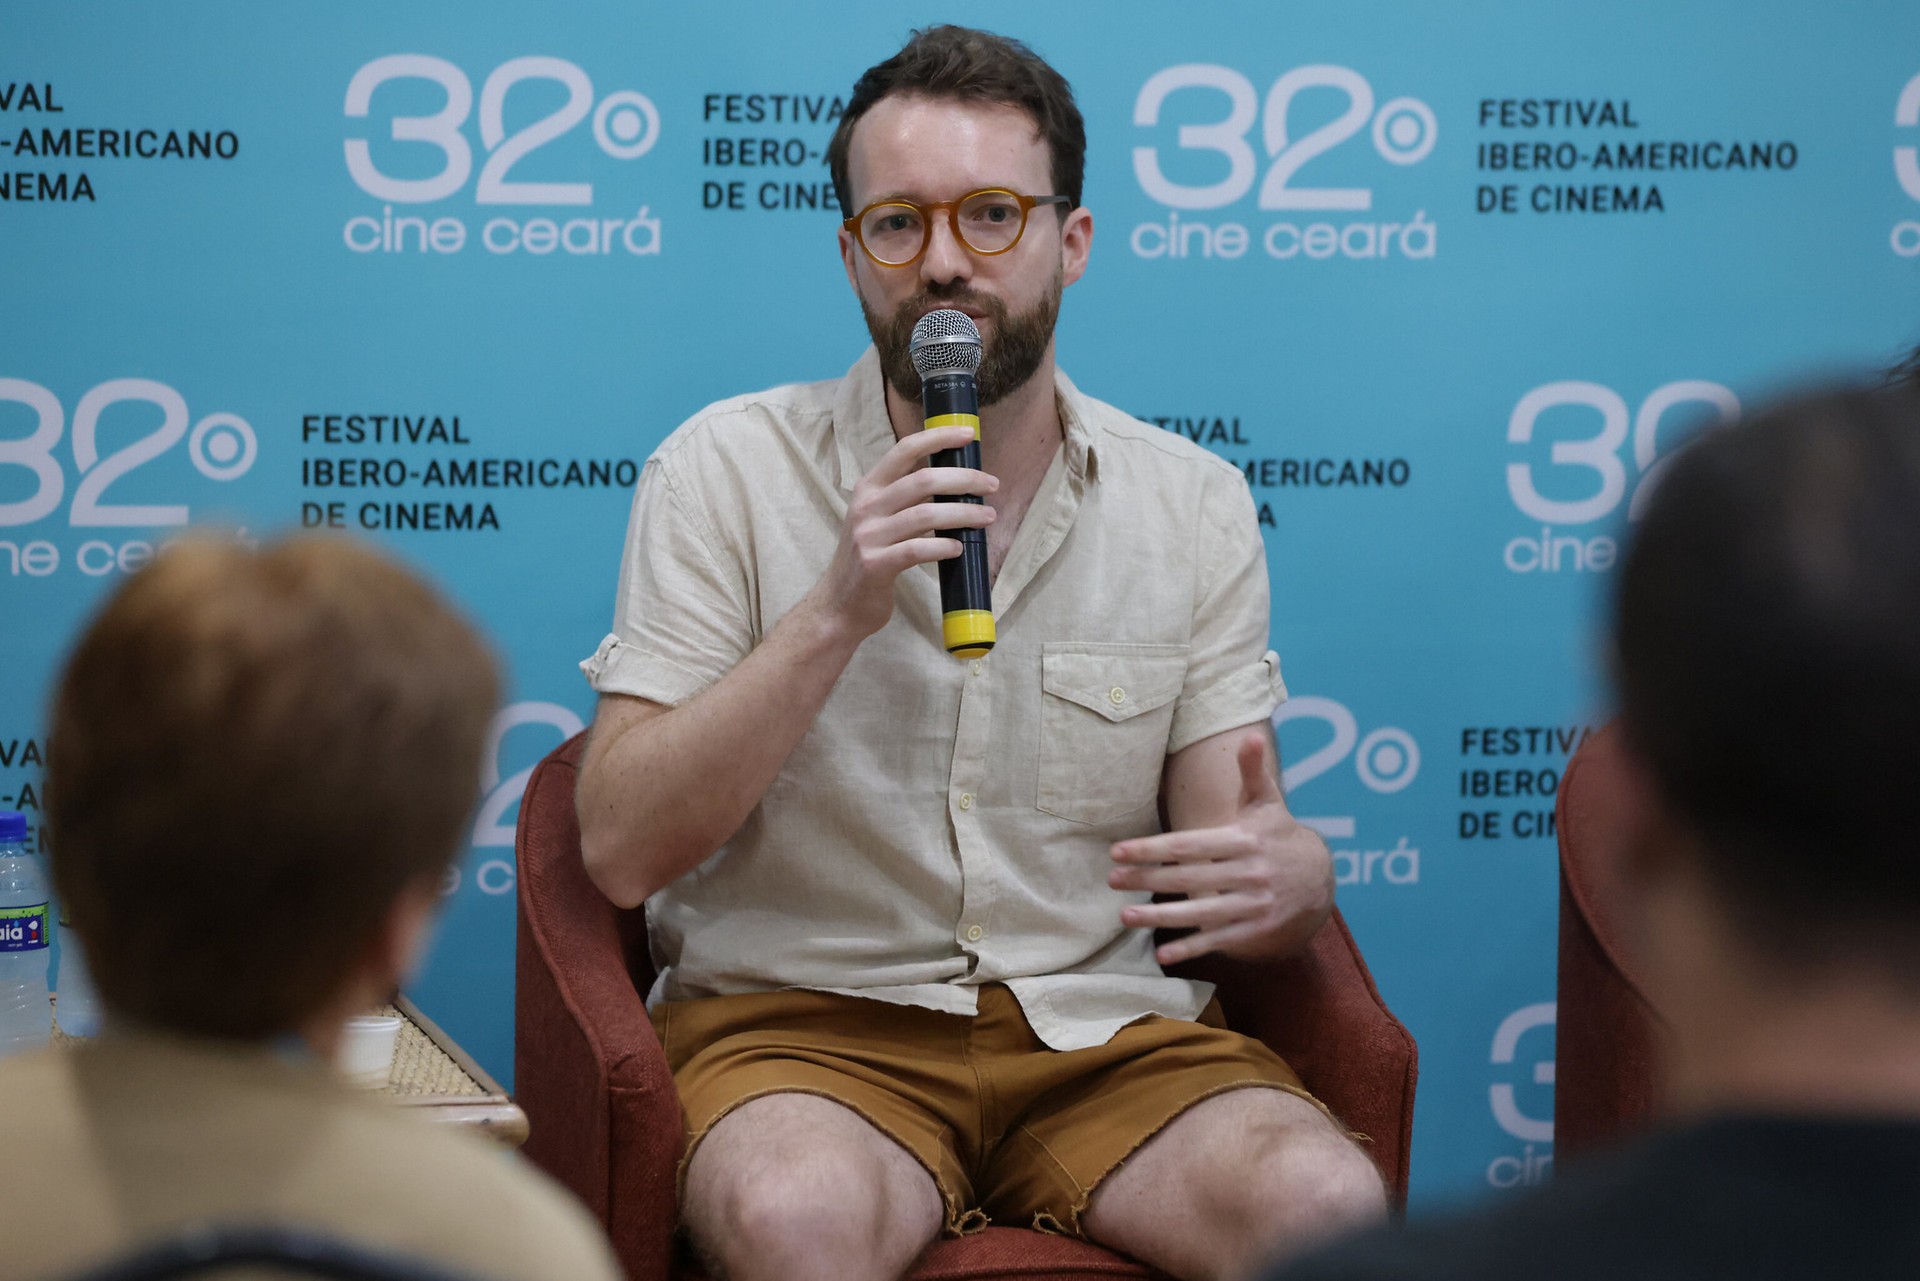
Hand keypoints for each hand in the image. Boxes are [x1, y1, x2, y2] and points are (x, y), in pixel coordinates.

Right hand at [805, 425, 996, 641]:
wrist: (839, 604)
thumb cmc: (870, 558)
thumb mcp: (879, 518)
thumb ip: (906, 498)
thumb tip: (955, 479)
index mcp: (868, 488)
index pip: (904, 450)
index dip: (938, 437)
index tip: (969, 435)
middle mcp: (866, 506)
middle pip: (923, 480)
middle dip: (964, 479)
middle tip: (991, 484)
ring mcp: (868, 536)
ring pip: (925, 515)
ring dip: (964, 513)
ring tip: (987, 516)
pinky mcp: (875, 565)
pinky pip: (916, 550)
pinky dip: (943, 547)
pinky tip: (959, 547)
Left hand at [1108, 732, 1333, 964]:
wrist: (1321, 878)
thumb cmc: (1279, 835)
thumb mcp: (1268, 803)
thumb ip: (1253, 772)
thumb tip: (1251, 736)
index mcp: (1245, 839)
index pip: (1190, 844)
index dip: (1153, 848)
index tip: (1119, 851)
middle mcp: (1250, 872)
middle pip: (1189, 878)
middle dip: (1147, 880)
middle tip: (1112, 881)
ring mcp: (1254, 903)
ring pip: (1201, 913)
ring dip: (1160, 918)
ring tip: (1125, 918)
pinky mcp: (1258, 928)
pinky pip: (1220, 939)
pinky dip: (1192, 948)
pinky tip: (1162, 954)